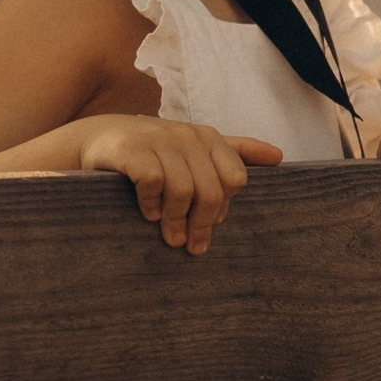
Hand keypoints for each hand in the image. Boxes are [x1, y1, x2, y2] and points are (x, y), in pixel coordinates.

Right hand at [76, 116, 281, 252]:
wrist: (101, 139)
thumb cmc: (154, 150)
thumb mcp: (196, 148)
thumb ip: (236, 153)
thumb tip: (279, 157)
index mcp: (208, 138)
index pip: (235, 179)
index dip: (223, 208)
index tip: (210, 224)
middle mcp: (187, 136)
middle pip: (211, 191)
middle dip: (201, 224)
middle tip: (188, 245)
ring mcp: (158, 141)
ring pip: (183, 190)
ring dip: (175, 220)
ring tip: (168, 234)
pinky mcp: (132, 150)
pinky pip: (153, 184)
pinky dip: (152, 204)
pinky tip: (148, 211)